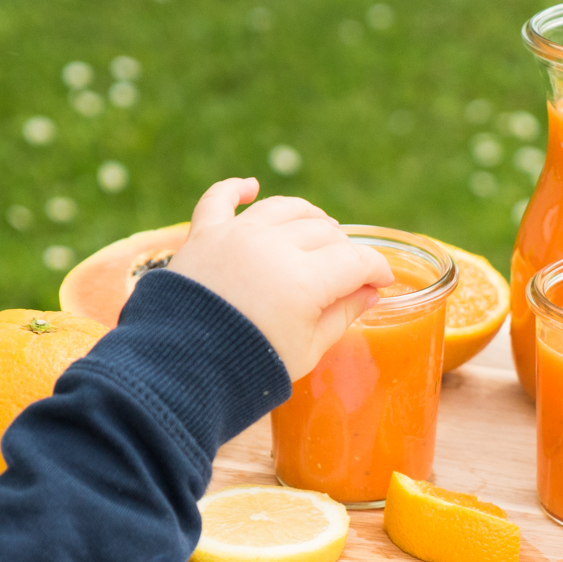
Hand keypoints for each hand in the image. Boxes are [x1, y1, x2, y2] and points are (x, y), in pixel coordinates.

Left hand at [168, 178, 394, 379]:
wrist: (179, 374)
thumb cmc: (249, 369)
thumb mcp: (307, 350)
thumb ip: (342, 315)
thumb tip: (369, 293)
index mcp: (305, 279)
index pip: (356, 261)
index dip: (376, 269)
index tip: (383, 281)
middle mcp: (273, 247)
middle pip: (324, 234)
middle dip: (345, 251)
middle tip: (349, 270)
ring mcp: (237, 236)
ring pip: (284, 209)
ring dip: (308, 216)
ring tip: (321, 228)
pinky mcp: (204, 236)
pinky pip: (220, 200)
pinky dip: (235, 189)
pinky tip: (251, 187)